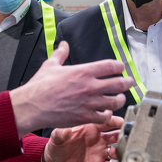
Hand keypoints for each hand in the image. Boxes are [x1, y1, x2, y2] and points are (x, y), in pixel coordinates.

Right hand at [10, 41, 133, 136]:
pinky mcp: (85, 117)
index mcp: (83, 71)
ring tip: (120, 98)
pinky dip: (108, 114)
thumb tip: (63, 45)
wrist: (32, 106)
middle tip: (129, 82)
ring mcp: (89, 103)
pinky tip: (106, 112)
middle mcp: (90, 87)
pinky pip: (105, 117)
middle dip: (127, 82)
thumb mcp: (50, 65)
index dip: (120, 66)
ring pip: (116, 101)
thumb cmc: (40, 86)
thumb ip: (60, 54)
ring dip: (120, 99)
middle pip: (119, 84)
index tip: (121, 68)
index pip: (111, 66)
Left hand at [42, 116, 122, 161]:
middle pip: (116, 134)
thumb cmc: (57, 146)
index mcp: (90, 128)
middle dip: (123, 134)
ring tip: (117, 152)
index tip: (121, 121)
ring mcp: (99, 152)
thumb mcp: (56, 137)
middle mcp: (98, 139)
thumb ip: (61, 133)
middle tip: (126, 136)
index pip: (106, 121)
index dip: (115, 120)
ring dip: (120, 150)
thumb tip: (65, 130)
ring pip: (116, 150)